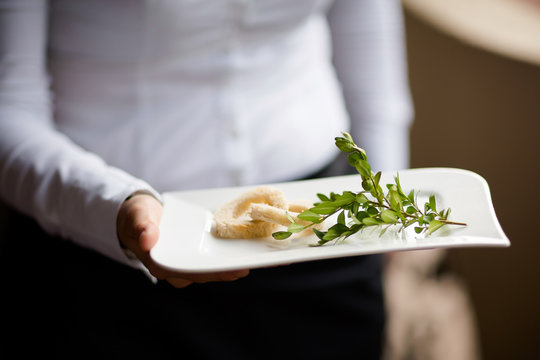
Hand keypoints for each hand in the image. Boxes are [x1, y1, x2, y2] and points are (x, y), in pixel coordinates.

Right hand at [116, 193, 248, 287]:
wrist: (138, 215)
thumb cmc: (136, 216)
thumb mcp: (136, 217)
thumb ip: (141, 226)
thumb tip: (147, 239)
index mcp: (164, 266)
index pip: (195, 273)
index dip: (217, 273)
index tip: (237, 271)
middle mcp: (180, 268)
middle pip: (210, 272)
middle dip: (232, 269)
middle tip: (255, 264)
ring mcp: (189, 262)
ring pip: (216, 266)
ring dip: (236, 262)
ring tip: (260, 256)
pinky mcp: (197, 253)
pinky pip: (216, 255)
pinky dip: (231, 251)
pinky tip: (249, 246)